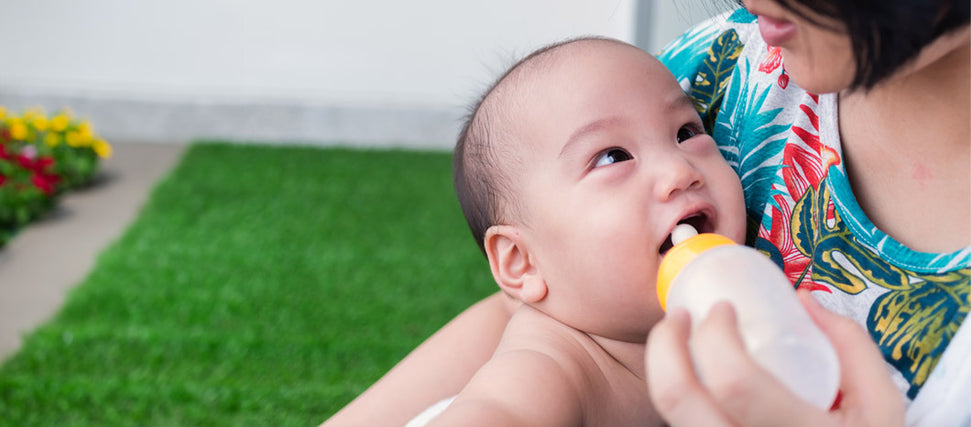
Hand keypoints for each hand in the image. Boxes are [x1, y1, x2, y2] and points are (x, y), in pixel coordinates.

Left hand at [645, 290, 904, 426]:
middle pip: (677, 396)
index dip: (715, 333)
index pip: (733, 379)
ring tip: (676, 344)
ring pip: (669, 415)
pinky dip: (678, 399)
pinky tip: (690, 381)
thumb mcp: (881, 410)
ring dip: (663, 369)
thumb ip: (852, 348)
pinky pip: (680, 426)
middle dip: (666, 343)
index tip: (722, 309)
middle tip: (678, 318)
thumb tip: (805, 302)